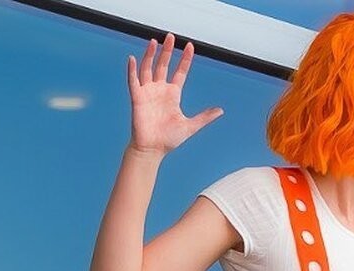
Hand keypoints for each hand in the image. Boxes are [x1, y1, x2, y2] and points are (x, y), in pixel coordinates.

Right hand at [127, 33, 222, 156]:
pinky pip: (133, 81)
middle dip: (167, 51)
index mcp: (173, 94)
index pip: (180, 72)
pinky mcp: (137, 98)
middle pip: (163, 65)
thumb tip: (221, 111)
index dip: (185, 59)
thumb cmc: (169, 140)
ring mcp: (148, 93)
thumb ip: (204, 117)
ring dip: (150, 55)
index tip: (190, 46)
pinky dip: (132, 70)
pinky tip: (132, 58)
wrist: (152, 150)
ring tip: (154, 41)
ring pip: (148, 68)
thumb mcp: (190, 126)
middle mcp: (160, 90)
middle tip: (170, 36)